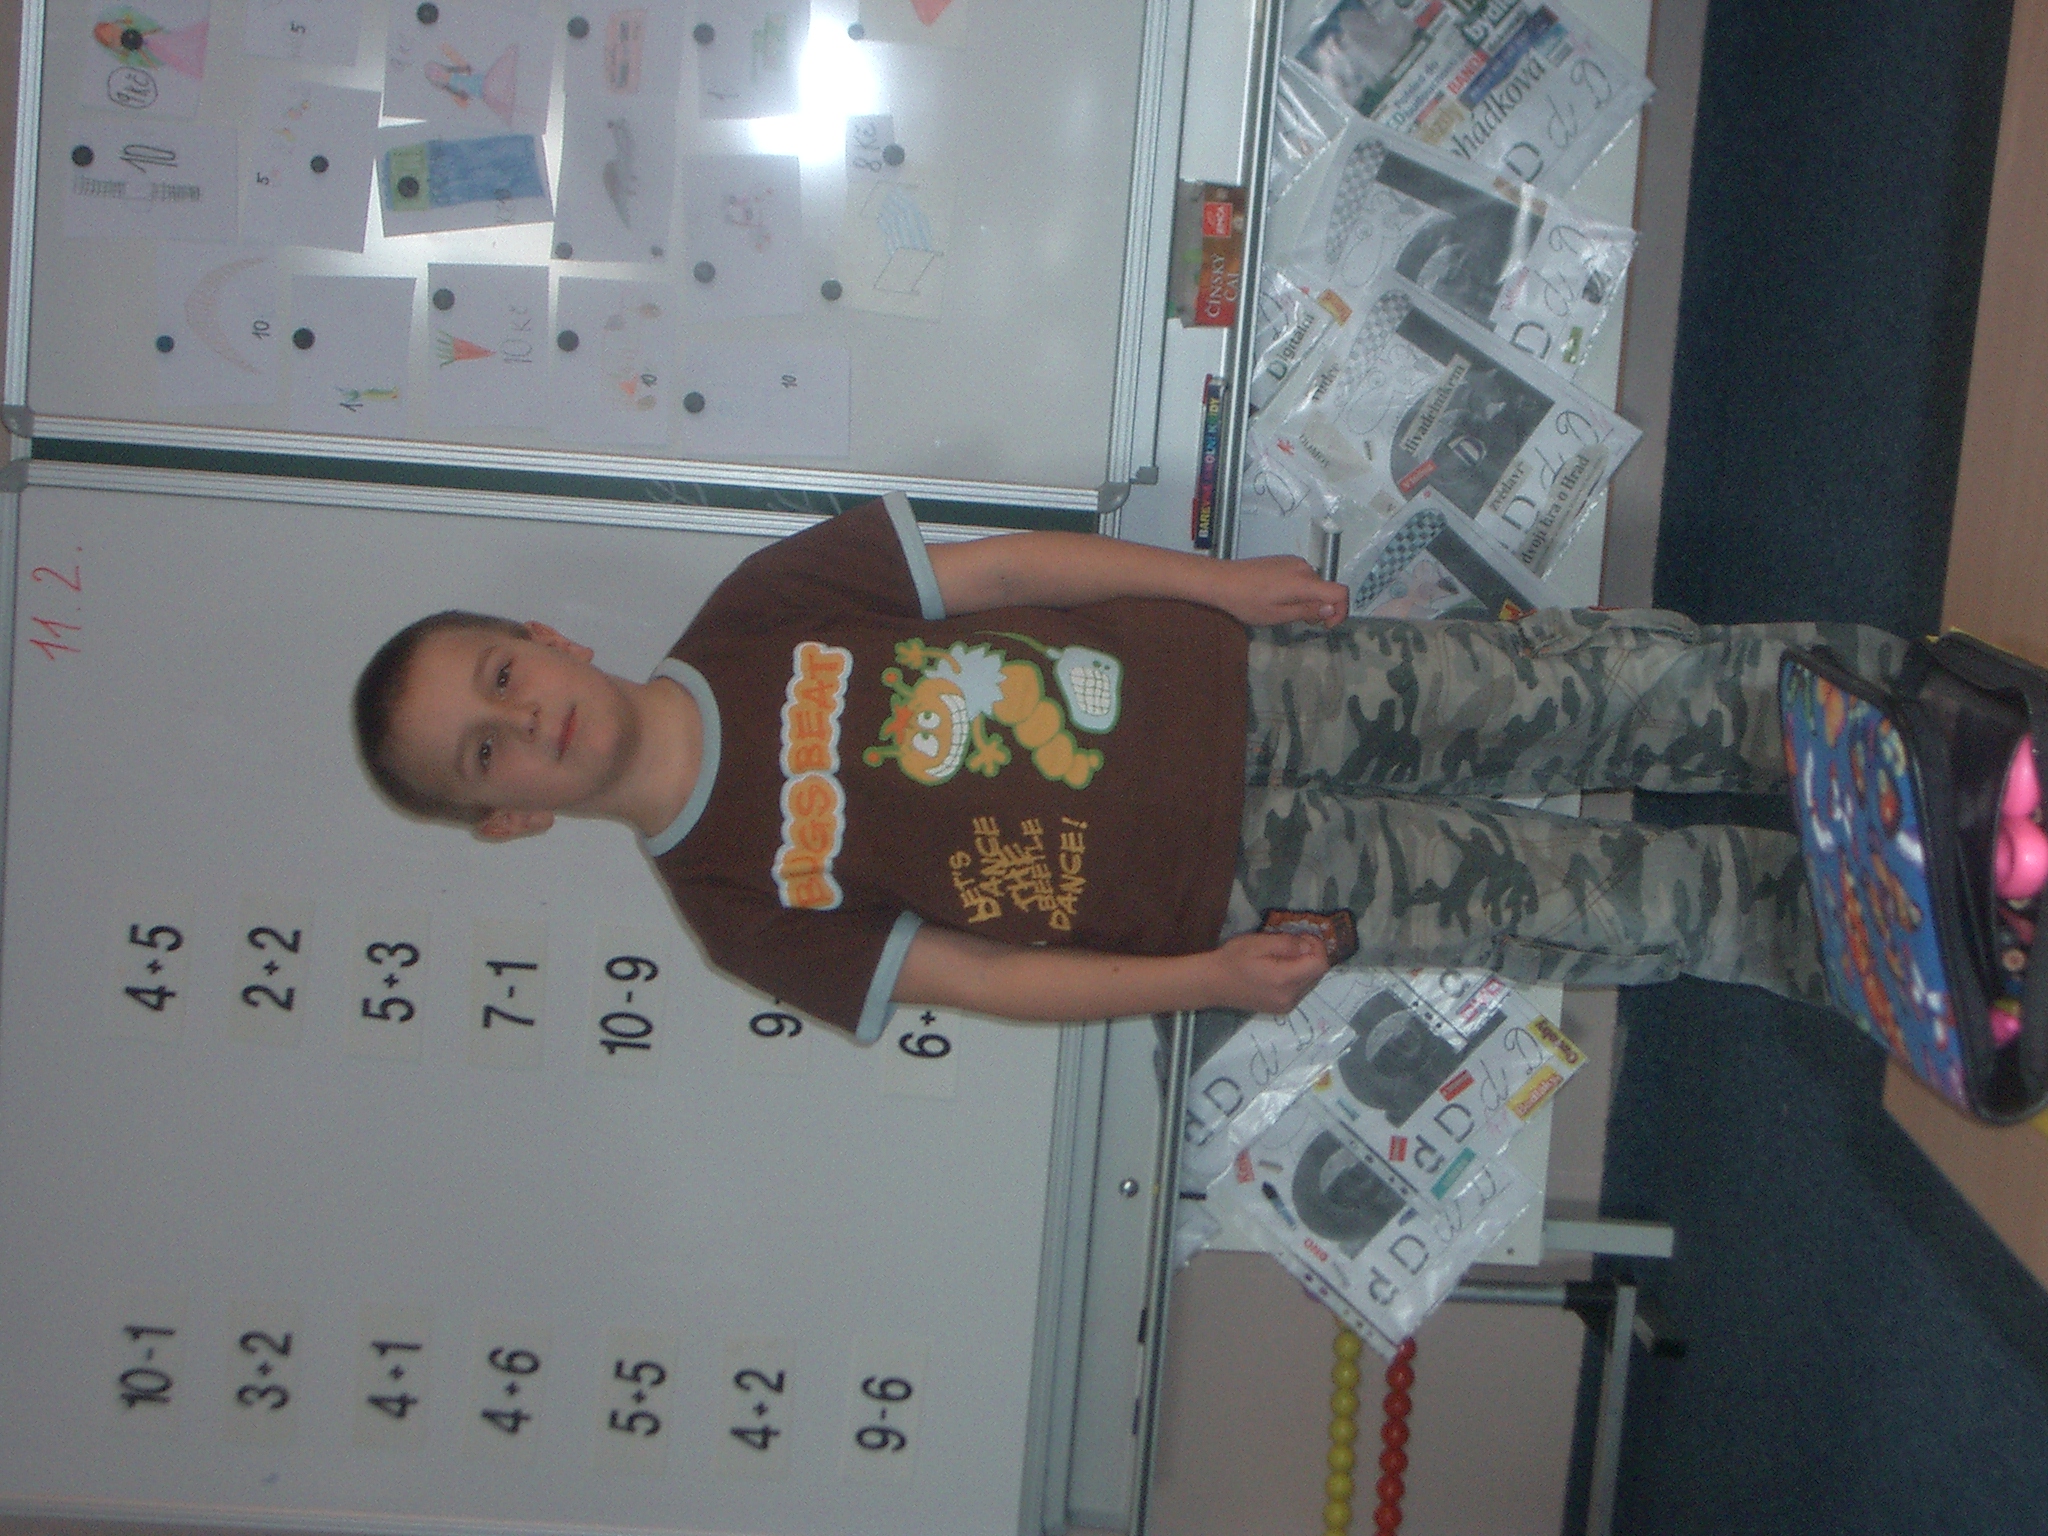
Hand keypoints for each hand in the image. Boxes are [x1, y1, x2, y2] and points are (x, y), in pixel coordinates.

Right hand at [1209, 930, 1332, 1013]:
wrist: (1212, 984)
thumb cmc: (1232, 959)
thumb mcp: (1258, 943)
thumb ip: (1287, 944)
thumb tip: (1308, 946)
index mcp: (1284, 980)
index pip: (1319, 965)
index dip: (1317, 947)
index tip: (1303, 936)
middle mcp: (1290, 997)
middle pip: (1317, 974)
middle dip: (1311, 955)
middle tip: (1294, 942)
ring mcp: (1286, 1006)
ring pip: (1311, 982)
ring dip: (1305, 966)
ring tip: (1285, 956)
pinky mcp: (1281, 1009)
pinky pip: (1300, 991)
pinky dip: (1297, 977)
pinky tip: (1280, 969)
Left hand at [1212, 556, 1349, 628]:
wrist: (1222, 580)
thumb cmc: (1246, 601)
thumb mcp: (1278, 615)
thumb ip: (1307, 611)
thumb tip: (1332, 609)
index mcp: (1304, 582)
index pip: (1340, 592)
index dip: (1341, 610)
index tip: (1326, 624)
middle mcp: (1303, 568)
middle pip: (1326, 590)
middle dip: (1320, 608)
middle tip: (1299, 622)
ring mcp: (1293, 562)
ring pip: (1314, 584)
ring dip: (1309, 600)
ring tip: (1285, 610)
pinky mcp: (1284, 560)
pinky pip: (1302, 577)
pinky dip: (1300, 590)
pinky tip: (1279, 598)